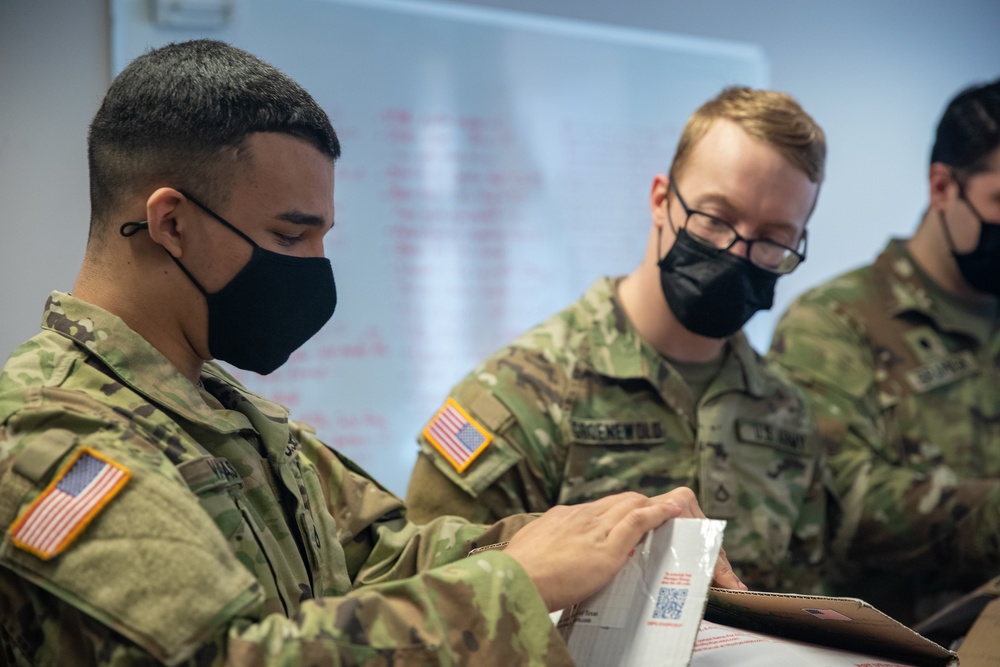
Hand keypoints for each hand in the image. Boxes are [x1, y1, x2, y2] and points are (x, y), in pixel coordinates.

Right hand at [504, 488, 743, 611]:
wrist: (515, 580)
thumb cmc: (517, 574)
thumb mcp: (530, 551)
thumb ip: (547, 549)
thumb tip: (548, 556)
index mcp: (562, 517)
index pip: (598, 508)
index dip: (617, 512)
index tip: (627, 518)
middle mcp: (580, 516)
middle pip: (620, 501)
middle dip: (641, 506)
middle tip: (659, 514)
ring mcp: (595, 528)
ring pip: (633, 505)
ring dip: (656, 506)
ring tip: (677, 509)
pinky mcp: (608, 546)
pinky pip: (640, 520)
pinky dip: (660, 513)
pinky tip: (675, 511)